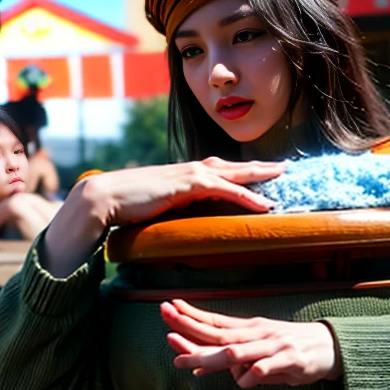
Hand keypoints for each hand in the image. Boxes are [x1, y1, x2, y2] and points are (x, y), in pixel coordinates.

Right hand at [96, 156, 284, 227]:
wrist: (105, 197)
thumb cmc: (127, 207)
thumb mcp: (159, 208)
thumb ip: (175, 210)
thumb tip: (186, 222)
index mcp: (185, 176)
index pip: (221, 170)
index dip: (242, 172)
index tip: (262, 174)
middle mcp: (191, 170)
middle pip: (234, 166)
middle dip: (260, 166)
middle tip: (284, 167)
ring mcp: (190, 174)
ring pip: (235, 173)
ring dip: (261, 174)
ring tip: (283, 176)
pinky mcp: (188, 184)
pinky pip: (226, 189)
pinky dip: (247, 195)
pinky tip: (265, 204)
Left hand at [161, 299, 342, 388]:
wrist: (330, 347)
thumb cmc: (288, 349)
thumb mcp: (256, 349)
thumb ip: (228, 358)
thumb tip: (195, 367)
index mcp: (248, 329)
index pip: (214, 322)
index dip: (190, 316)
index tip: (168, 308)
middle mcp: (257, 334)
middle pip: (219, 335)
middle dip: (192, 332)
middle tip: (168, 332)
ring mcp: (273, 346)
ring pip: (238, 352)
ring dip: (214, 358)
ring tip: (192, 362)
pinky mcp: (290, 360)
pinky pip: (267, 368)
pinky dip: (253, 375)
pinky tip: (244, 380)